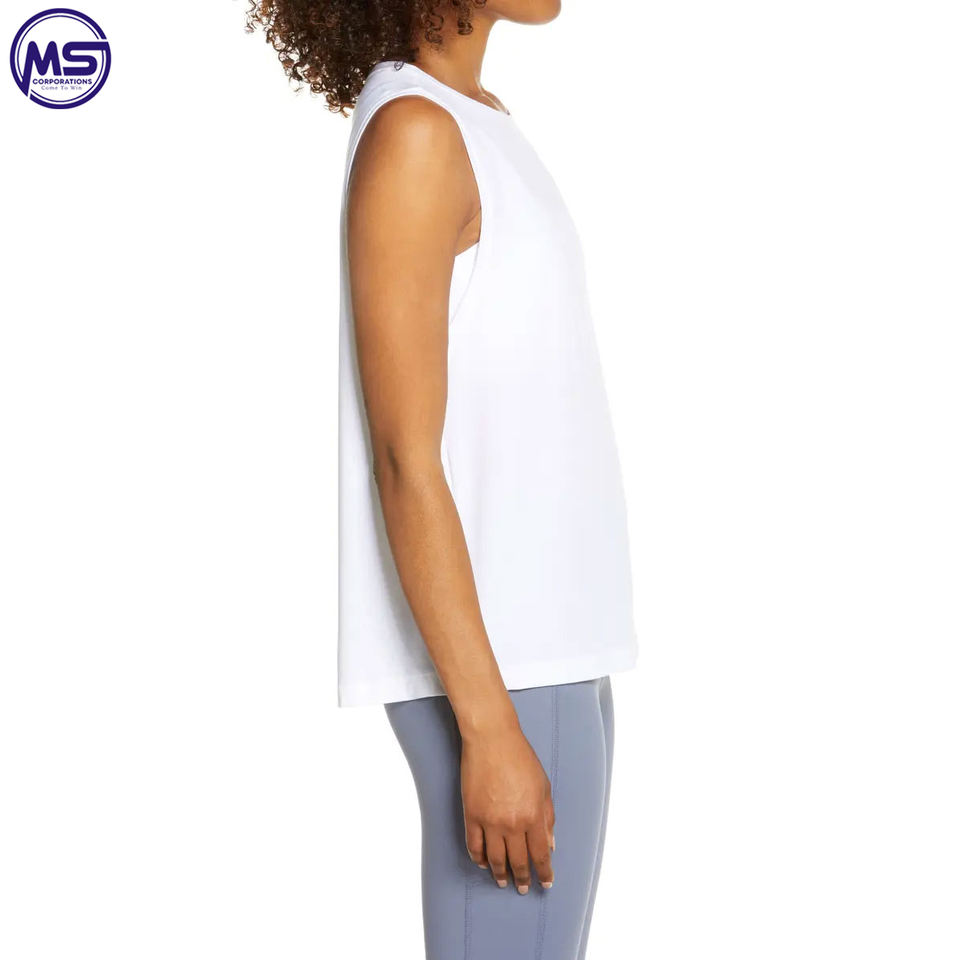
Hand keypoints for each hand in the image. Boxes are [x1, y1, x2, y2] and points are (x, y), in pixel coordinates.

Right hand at [460, 721, 555, 892]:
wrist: (492, 739)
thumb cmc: (520, 758)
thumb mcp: (543, 786)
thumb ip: (548, 817)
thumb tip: (549, 843)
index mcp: (534, 816)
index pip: (540, 854)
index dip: (544, 872)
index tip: (546, 883)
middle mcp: (512, 823)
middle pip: (518, 861)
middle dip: (523, 878)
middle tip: (523, 889)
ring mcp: (490, 821)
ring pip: (495, 858)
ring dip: (500, 873)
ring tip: (503, 881)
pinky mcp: (471, 814)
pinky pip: (474, 845)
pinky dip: (478, 858)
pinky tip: (483, 863)